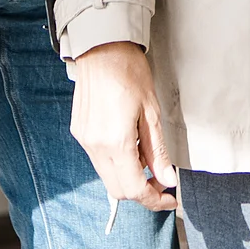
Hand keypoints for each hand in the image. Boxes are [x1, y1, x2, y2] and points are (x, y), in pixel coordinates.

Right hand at [69, 41, 179, 212]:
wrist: (102, 49)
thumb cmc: (131, 73)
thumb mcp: (152, 112)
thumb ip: (157, 150)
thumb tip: (167, 179)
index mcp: (116, 142)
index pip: (134, 189)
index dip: (154, 199)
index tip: (170, 198)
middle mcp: (95, 146)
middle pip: (118, 190)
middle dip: (141, 192)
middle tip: (161, 181)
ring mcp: (84, 140)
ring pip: (107, 177)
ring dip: (128, 178)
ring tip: (147, 161)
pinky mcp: (79, 132)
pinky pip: (98, 160)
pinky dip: (116, 163)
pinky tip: (129, 148)